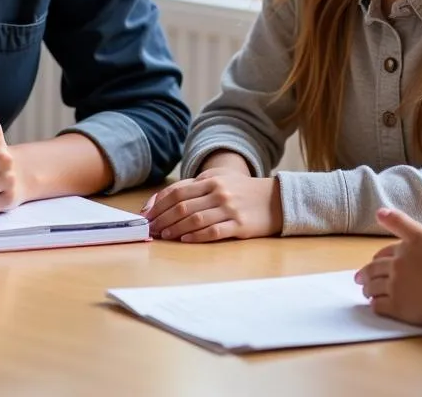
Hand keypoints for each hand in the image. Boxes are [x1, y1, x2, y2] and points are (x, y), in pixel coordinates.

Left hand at [143, 168, 281, 241]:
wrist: (275, 199)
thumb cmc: (242, 191)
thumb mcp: (220, 180)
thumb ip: (195, 187)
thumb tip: (163, 199)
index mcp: (211, 180)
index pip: (177, 191)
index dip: (159, 204)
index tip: (146, 215)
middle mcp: (218, 193)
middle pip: (182, 206)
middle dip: (162, 218)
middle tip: (150, 228)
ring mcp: (229, 209)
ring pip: (195, 219)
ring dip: (176, 228)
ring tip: (164, 235)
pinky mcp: (239, 225)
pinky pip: (214, 232)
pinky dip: (197, 236)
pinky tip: (185, 240)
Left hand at [354, 206, 421, 326]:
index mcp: (417, 238)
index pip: (399, 223)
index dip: (389, 218)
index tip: (380, 215)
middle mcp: (401, 258)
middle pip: (378, 260)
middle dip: (368, 266)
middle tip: (360, 273)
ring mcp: (396, 281)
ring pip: (375, 281)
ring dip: (367, 284)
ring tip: (363, 288)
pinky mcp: (397, 304)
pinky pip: (380, 303)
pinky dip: (375, 302)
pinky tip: (373, 304)